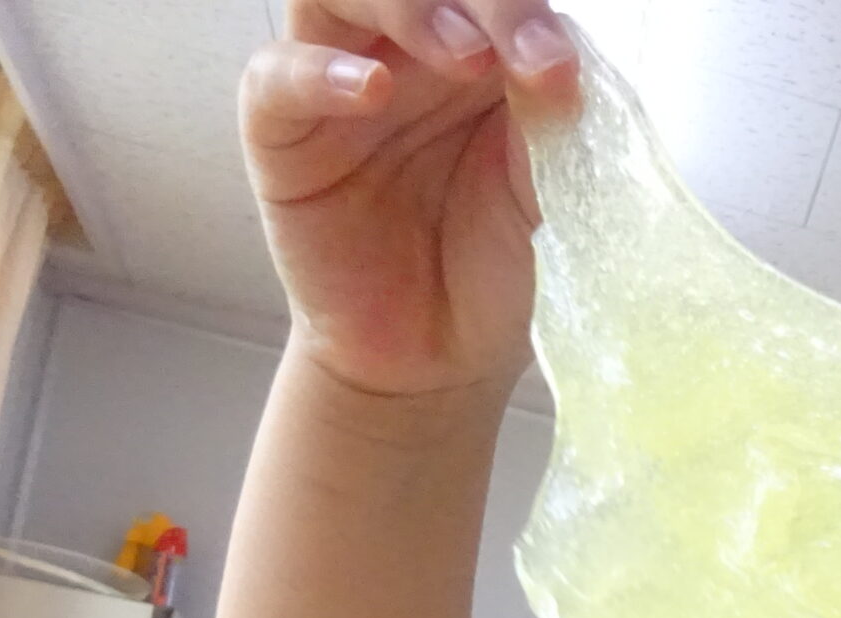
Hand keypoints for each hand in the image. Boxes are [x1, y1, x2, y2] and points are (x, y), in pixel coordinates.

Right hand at [240, 0, 582, 399]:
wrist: (437, 360)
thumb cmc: (495, 271)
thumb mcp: (545, 200)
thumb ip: (552, 132)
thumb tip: (559, 71)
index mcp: (484, 53)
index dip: (528, 16)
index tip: (563, 70)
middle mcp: (408, 53)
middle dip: (486, 4)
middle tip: (526, 57)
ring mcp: (340, 83)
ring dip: (410, 8)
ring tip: (465, 57)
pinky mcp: (283, 133)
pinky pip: (278, 75)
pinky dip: (321, 71)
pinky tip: (369, 89)